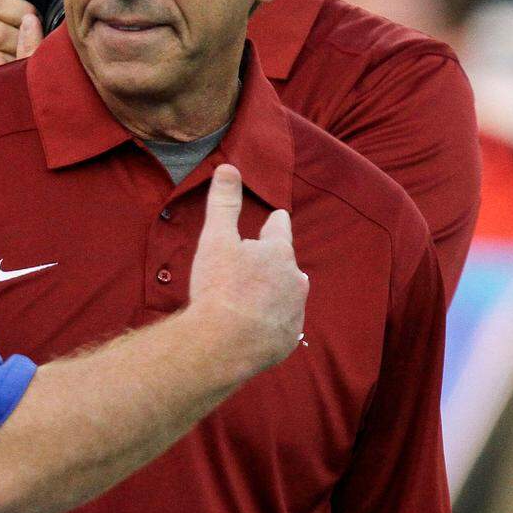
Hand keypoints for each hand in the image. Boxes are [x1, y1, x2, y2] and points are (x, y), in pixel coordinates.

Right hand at [187, 165, 308, 382]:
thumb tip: (228, 167)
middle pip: (287, 263)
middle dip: (274, 261)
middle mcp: (295, 281)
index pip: (281, 228)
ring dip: (274, 292)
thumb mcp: (216, 238)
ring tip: (254, 296)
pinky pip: (282, 324)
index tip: (275, 219)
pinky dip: (271, 320)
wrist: (222, 345)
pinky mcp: (288, 340)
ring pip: (287, 294)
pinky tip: (254, 324)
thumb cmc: (219, 287)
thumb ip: (224, 202)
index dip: (274, 223)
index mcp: (279, 252)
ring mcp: (294, 313)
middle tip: (255, 263)